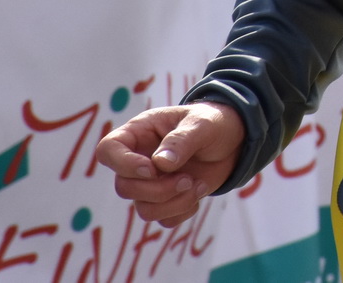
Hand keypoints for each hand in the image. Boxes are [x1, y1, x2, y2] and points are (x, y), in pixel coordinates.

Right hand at [95, 101, 244, 227]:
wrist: (234, 141)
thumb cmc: (213, 123)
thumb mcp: (202, 124)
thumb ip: (181, 140)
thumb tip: (160, 164)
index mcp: (140, 133)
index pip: (108, 150)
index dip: (123, 165)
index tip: (152, 169)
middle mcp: (139, 159)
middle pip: (125, 188)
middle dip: (159, 189)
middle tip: (187, 179)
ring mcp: (150, 183)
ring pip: (143, 209)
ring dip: (174, 203)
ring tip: (198, 185)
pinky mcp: (165, 200)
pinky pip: (163, 219)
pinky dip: (183, 211)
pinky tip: (199, 192)